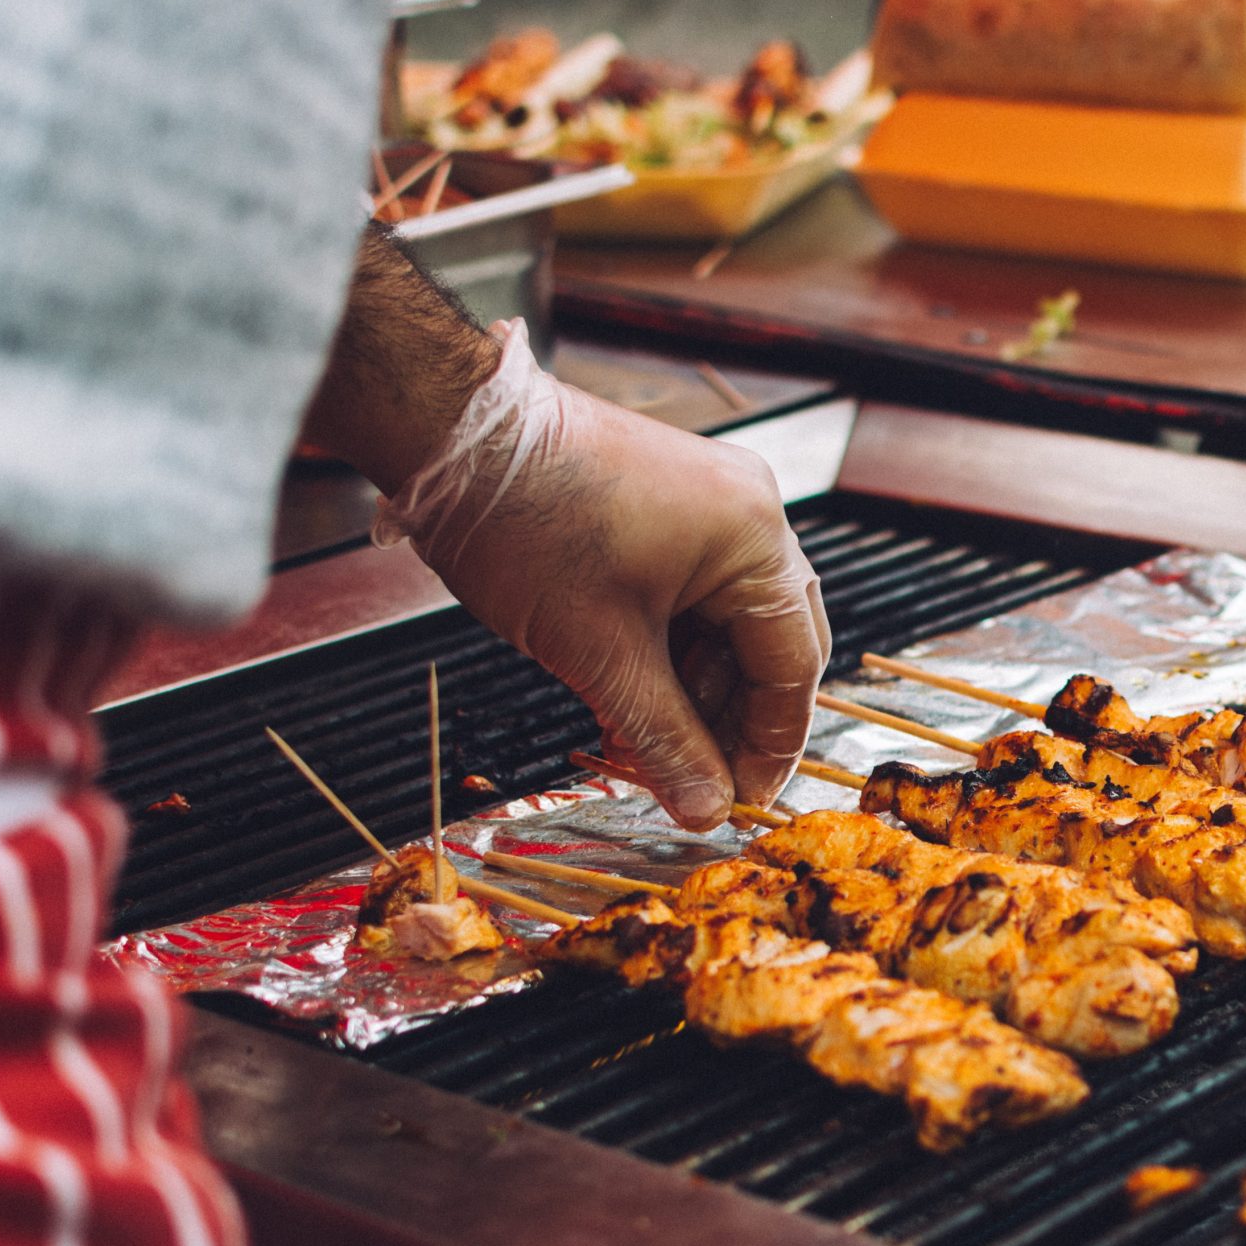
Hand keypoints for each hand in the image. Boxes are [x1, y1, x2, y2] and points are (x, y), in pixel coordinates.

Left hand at [374, 321, 828, 827]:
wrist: (452, 434)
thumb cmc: (524, 525)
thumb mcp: (600, 653)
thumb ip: (664, 739)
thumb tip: (706, 810)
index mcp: (754, 540)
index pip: (794, 665)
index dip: (770, 744)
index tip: (741, 803)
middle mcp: (749, 513)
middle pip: (769, 643)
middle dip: (729, 720)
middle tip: (695, 782)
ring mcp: (710, 502)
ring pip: (726, 624)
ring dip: (692, 690)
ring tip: (644, 745)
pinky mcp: (670, 504)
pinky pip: (693, 593)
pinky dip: (669, 650)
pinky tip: (630, 696)